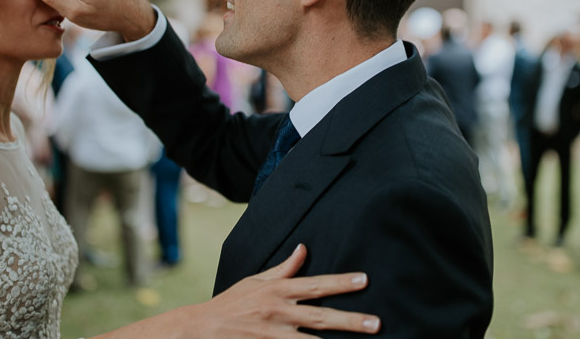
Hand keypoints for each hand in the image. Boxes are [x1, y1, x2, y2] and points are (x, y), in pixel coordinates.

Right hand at [189, 244, 379, 336]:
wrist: (203, 329)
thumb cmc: (232, 303)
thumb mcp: (256, 281)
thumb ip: (284, 269)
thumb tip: (304, 248)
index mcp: (278, 291)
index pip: (316, 285)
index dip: (341, 283)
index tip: (364, 280)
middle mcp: (279, 313)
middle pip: (321, 318)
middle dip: (350, 321)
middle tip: (376, 323)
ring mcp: (274, 337)